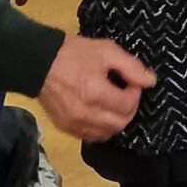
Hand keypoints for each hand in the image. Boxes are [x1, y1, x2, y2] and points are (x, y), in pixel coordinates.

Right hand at [37, 36, 154, 141]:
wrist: (36, 62)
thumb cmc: (72, 53)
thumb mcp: (105, 50)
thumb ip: (131, 66)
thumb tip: (150, 81)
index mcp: (95, 92)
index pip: (128, 105)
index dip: (136, 93)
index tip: (131, 82)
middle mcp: (85, 113)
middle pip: (120, 124)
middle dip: (129, 109)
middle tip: (125, 93)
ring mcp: (73, 124)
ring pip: (107, 134)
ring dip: (116, 121)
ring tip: (112, 103)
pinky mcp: (65, 128)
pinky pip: (91, 136)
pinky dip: (100, 128)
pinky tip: (99, 112)